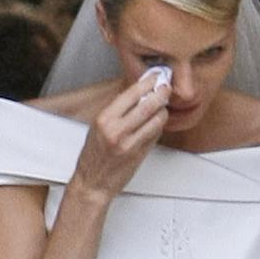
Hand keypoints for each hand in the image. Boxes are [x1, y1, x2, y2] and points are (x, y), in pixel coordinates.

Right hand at [72, 72, 169, 201]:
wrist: (93, 182)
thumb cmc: (94, 156)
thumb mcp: (98, 128)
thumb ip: (117, 112)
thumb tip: (136, 95)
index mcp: (104, 119)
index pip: (130, 94)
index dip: (146, 83)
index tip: (154, 76)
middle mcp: (116, 130)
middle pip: (147, 105)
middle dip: (160, 93)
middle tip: (166, 86)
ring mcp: (129, 143)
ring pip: (155, 119)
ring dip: (163, 110)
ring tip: (163, 105)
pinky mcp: (138, 154)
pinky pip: (154, 134)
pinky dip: (159, 125)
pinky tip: (158, 121)